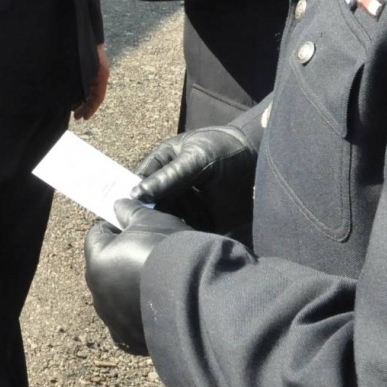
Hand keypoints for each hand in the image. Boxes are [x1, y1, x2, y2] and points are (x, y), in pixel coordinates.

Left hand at [74, 43, 110, 120]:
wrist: (82, 29)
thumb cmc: (83, 46)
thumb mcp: (85, 66)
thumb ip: (82, 80)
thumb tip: (78, 97)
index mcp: (101, 74)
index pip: (98, 97)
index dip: (91, 108)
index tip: (84, 118)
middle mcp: (100, 74)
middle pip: (94, 96)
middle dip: (86, 107)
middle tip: (76, 117)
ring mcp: (95, 71)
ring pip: (90, 91)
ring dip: (83, 101)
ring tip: (73, 110)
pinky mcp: (90, 67)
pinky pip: (87, 84)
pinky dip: (81, 92)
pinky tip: (72, 97)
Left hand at [84, 198, 190, 354]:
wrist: (200, 295)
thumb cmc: (170, 251)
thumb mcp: (150, 219)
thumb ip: (129, 210)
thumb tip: (118, 205)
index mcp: (97, 261)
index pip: (97, 235)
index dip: (115, 227)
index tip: (133, 227)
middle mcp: (99, 294)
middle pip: (105, 267)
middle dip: (122, 258)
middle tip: (149, 252)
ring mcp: (114, 320)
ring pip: (117, 297)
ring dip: (131, 288)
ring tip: (159, 281)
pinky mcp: (132, 340)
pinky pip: (130, 323)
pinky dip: (140, 314)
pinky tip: (159, 305)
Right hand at [132, 124, 255, 235]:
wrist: (257, 157)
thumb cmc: (222, 148)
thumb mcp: (194, 158)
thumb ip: (168, 177)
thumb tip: (137, 194)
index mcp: (163, 164)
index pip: (140, 183)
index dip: (134, 198)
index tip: (128, 214)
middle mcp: (172, 186)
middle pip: (154, 206)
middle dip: (154, 218)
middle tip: (155, 229)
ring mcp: (188, 203)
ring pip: (171, 221)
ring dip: (172, 228)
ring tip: (176, 233)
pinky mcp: (205, 219)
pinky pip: (191, 231)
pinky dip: (189, 236)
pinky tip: (191, 238)